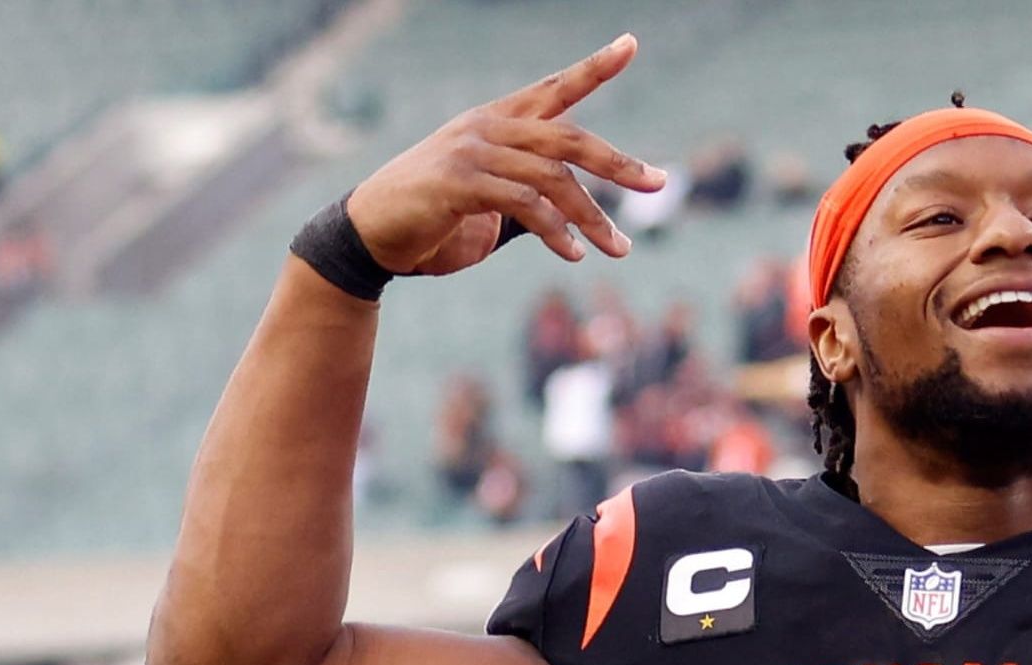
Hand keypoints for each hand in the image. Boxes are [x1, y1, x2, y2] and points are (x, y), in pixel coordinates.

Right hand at [347, 35, 664, 275]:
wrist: (371, 236)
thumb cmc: (434, 219)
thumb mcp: (491, 200)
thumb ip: (532, 195)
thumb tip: (582, 215)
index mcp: (498, 121)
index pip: (555, 88)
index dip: (595, 67)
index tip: (630, 44)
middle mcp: (488, 127)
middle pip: (570, 138)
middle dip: (619, 162)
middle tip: (659, 183)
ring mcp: (472, 151)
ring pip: (554, 178)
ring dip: (593, 217)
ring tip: (620, 248)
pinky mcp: (458, 182)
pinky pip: (525, 204)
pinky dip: (557, 231)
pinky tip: (574, 253)